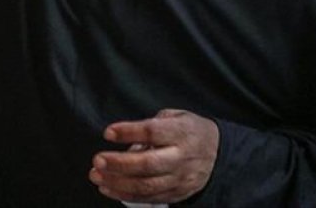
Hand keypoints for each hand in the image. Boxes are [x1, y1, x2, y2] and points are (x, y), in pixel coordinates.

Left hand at [90, 109, 218, 203]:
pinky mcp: (177, 193)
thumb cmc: (188, 130)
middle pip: (149, 163)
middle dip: (119, 163)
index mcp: (181, 132)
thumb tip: (126, 142)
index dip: (129, 132)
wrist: (219, 153)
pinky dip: (126, 195)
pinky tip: (108, 188)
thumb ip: (151, 126)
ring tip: (96, 175)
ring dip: (118, 182)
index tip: (108, 133)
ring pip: (147, 185)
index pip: (153, 132)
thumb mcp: (174, 117)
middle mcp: (182, 157)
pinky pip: (149, 198)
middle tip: (98, 159)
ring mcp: (180, 178)